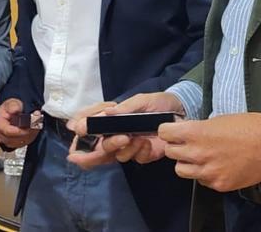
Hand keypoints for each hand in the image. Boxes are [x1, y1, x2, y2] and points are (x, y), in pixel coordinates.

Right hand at [0, 98, 38, 148]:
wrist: (11, 111)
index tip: (31, 123)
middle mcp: (0, 134)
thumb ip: (13, 106)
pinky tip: (34, 128)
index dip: (21, 129)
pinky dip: (31, 136)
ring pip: (22, 142)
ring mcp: (6, 141)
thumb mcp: (12, 102)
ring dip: (31, 133)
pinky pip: (24, 143)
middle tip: (37, 120)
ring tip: (37, 122)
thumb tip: (14, 110)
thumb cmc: (10, 107)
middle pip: (16, 138)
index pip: (9, 132)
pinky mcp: (13, 144)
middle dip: (29, 130)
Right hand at [67, 93, 181, 167]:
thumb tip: (107, 113)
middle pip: (102, 147)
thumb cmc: (158, 103)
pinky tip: (149, 143)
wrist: (182, 111)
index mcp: (113, 119)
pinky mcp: (143, 155)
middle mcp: (117, 134)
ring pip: (118, 155)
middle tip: (123, 138)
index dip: (83, 129)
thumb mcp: (142, 100)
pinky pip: (137, 159)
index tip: (79, 130)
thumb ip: (125, 107)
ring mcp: (130, 146)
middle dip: (109, 144)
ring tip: (140, 138)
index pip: (91, 125)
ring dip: (127, 148)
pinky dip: (142, 152)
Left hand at [160, 112, 260, 191]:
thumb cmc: (248, 126)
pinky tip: (216, 167)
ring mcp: (208, 172)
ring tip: (200, 158)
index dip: (168, 131)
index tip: (172, 132)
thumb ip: (198, 128)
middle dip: (177, 147)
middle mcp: (198, 153)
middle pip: (170, 153)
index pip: (164, 133)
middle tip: (187, 144)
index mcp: (196, 133)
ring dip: (187, 163)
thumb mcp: (217, 120)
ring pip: (181, 170)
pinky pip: (201, 181)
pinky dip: (205, 175)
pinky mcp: (219, 184)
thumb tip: (187, 133)